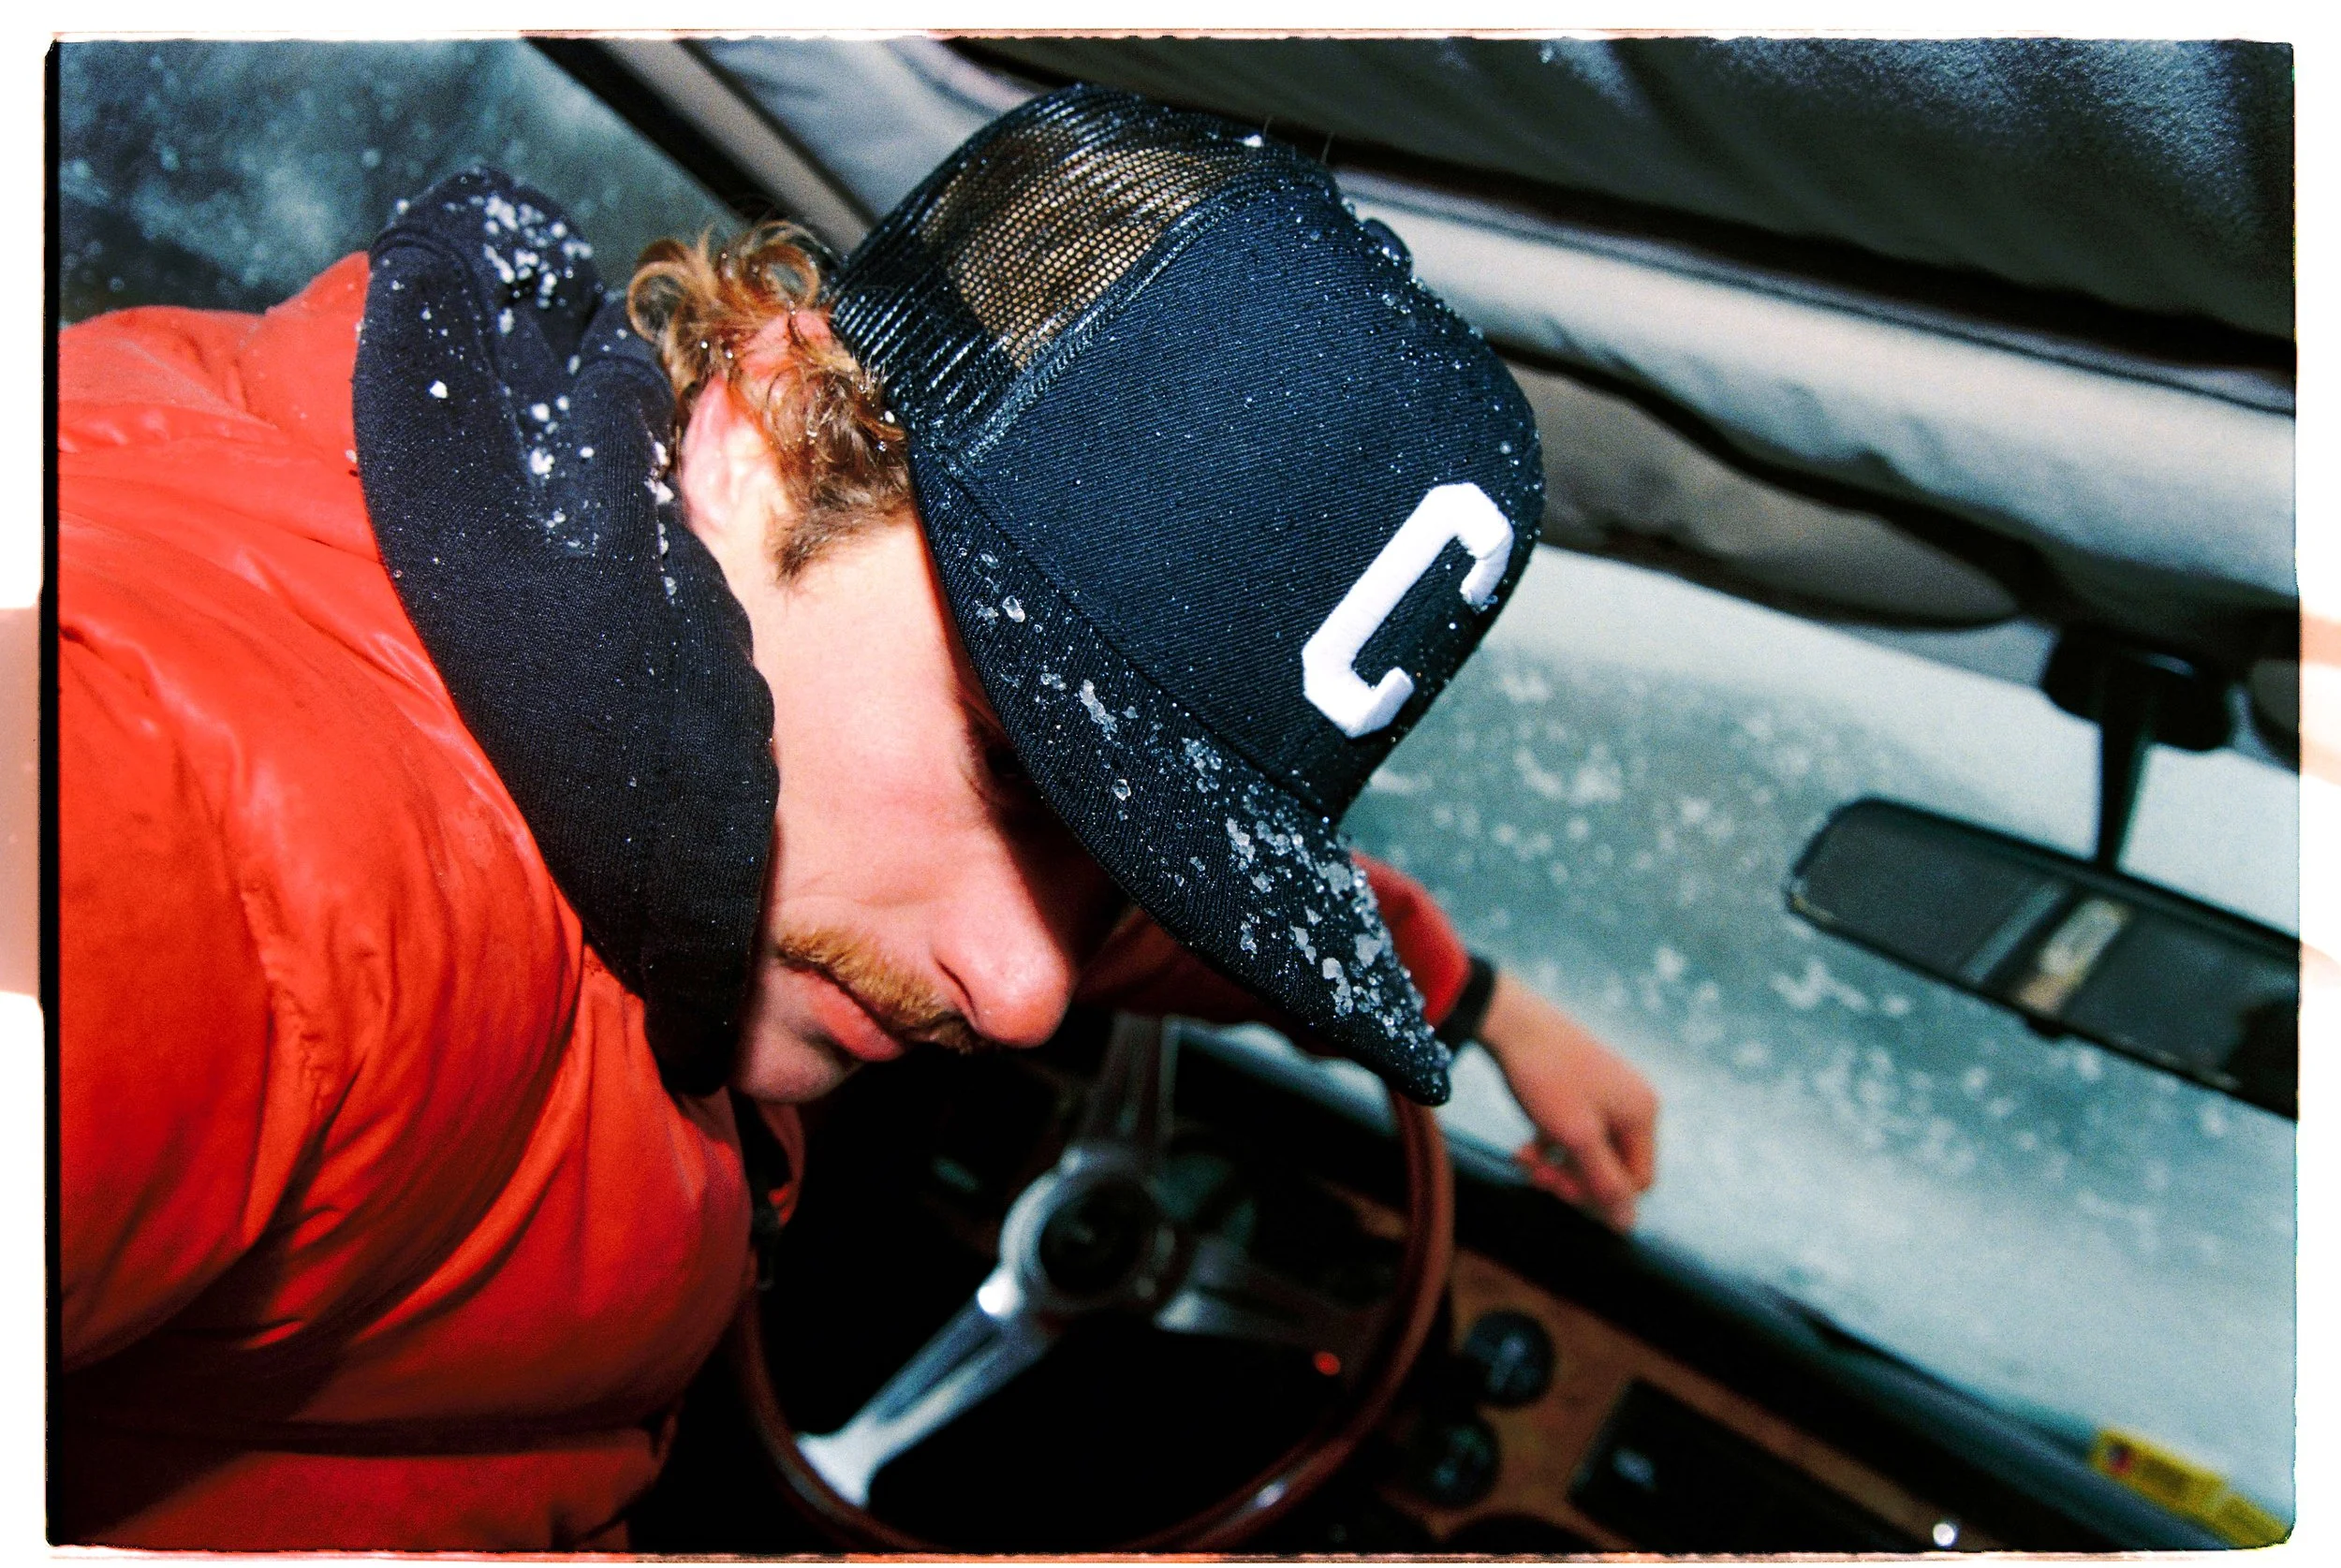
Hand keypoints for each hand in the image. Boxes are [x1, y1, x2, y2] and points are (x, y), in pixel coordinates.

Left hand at [1473, 970, 1658, 1229]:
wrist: (1510, 1020)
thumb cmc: (1546, 1077)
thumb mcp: (1575, 1137)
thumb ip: (1603, 1182)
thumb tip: (1629, 1226)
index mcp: (1642, 1113)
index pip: (1638, 1181)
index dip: (1600, 1195)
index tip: (1558, 1189)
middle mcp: (1632, 1103)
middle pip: (1613, 1167)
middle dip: (1573, 1177)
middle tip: (1535, 1176)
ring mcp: (1607, 1094)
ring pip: (1589, 1151)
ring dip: (1557, 1164)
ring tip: (1523, 1160)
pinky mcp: (1581, 1089)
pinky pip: (1575, 1132)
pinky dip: (1551, 1143)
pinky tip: (1525, 1146)